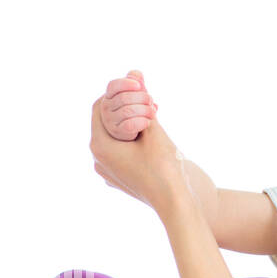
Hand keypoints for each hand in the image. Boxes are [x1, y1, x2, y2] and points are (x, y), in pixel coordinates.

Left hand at [90, 92, 186, 213]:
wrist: (177, 205)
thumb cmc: (165, 167)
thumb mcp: (154, 130)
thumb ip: (142, 100)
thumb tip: (135, 72)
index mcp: (100, 146)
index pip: (99, 107)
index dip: (117, 94)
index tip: (136, 90)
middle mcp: (99, 161)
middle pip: (107, 124)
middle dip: (126, 110)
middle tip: (147, 105)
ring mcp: (109, 174)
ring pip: (116, 140)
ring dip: (131, 127)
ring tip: (152, 122)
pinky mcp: (121, 181)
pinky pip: (122, 155)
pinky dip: (133, 144)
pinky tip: (151, 141)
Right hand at [99, 69, 157, 141]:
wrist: (129, 131)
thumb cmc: (132, 108)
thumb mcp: (134, 94)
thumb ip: (136, 83)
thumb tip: (138, 74)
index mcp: (109, 95)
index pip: (114, 85)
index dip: (127, 83)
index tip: (139, 85)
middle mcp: (106, 107)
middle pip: (124, 98)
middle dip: (142, 98)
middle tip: (150, 100)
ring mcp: (110, 120)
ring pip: (129, 111)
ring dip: (145, 110)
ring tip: (152, 111)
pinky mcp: (118, 131)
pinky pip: (130, 124)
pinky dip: (142, 122)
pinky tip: (148, 121)